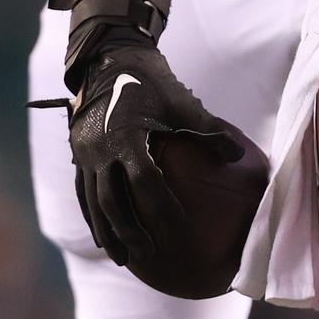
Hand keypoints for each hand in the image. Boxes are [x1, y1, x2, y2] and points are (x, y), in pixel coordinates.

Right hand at [67, 42, 239, 263]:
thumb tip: (240, 156)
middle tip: (148, 252)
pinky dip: (93, 215)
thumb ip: (209, 131)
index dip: (161, 205)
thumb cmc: (153, 82)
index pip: (144, 181)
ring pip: (92, 202)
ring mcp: (84, 153)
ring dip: (107, 231)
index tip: (178, 226)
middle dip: (128, 230)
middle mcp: (99, 148)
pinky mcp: (78, 154)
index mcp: (126, 136)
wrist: (110, 60)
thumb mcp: (183, 103)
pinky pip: (83, 192)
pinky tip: (105, 236)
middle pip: (111, 201)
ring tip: (122, 258)